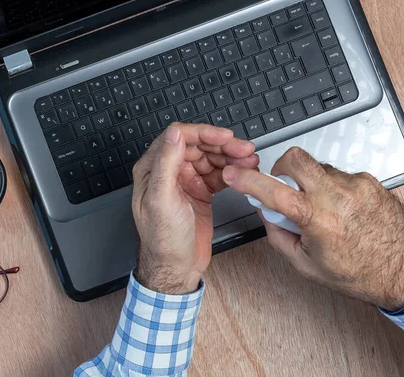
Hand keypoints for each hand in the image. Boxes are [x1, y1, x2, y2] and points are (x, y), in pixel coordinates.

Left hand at [132, 123, 258, 294]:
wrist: (176, 269)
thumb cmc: (163, 241)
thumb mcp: (162, 200)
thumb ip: (166, 164)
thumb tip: (174, 134)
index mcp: (153, 169)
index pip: (178, 138)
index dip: (203, 134)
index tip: (225, 137)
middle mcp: (168, 172)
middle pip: (198, 146)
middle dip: (222, 145)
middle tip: (245, 150)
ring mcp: (185, 182)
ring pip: (210, 159)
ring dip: (231, 157)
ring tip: (249, 159)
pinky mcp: (199, 192)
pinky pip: (218, 174)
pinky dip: (232, 171)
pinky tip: (244, 172)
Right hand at [222, 147, 403, 310]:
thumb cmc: (359, 273)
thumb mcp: (306, 265)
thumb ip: (279, 235)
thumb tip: (266, 212)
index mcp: (319, 219)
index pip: (273, 191)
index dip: (247, 180)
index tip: (233, 174)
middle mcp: (338, 196)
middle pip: (296, 158)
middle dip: (281, 165)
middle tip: (283, 183)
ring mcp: (356, 184)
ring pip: (318, 168)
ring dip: (311, 182)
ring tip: (321, 209)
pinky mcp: (370, 181)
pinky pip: (339, 175)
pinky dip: (332, 188)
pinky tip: (341, 209)